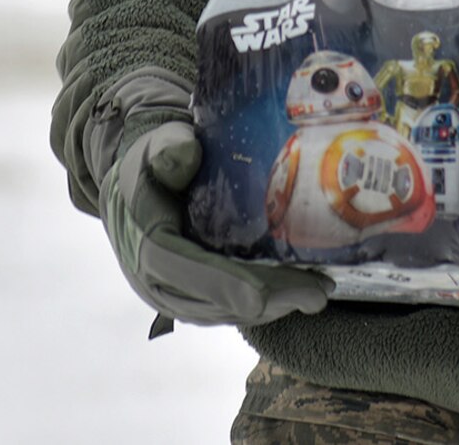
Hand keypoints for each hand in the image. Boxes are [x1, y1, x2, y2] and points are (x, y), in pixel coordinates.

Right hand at [102, 120, 331, 326]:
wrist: (141, 185)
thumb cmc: (153, 163)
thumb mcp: (156, 147)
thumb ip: (168, 149)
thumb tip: (186, 152)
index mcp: (144, 242)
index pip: (183, 271)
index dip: (223, 285)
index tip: (261, 296)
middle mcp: (156, 280)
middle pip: (215, 300)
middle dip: (269, 299)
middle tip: (316, 293)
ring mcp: (174, 295)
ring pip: (226, 311)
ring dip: (274, 305)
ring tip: (317, 292)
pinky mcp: (192, 298)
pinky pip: (230, 309)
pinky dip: (266, 304)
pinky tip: (299, 291)